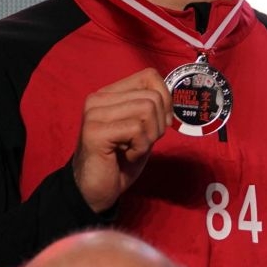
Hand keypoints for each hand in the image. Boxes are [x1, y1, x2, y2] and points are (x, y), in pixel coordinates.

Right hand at [70, 69, 171, 212]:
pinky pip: (137, 129)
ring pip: (147, 110)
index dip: (165, 99)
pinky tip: (126, 156)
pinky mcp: (94, 131)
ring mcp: (94, 114)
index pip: (149, 76)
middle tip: (141, 142)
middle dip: (158, 125)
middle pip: (153, 97)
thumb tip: (171, 96)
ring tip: (133, 148)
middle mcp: (98, 99)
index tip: (159, 123)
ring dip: (149, 137)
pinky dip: (141, 148)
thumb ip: (153, 108)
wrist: (96, 190)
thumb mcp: (143, 129)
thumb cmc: (121, 160)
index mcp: (109, 94)